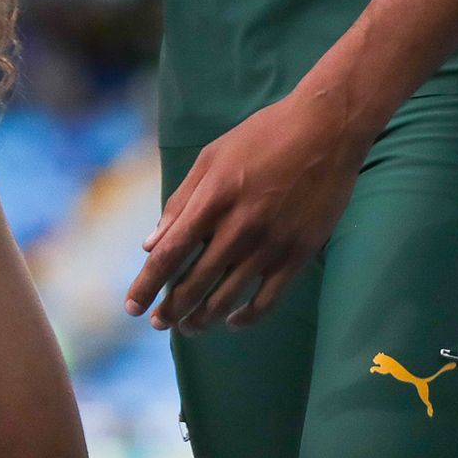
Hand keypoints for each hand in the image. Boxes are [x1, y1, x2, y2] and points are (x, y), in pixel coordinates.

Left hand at [125, 87, 373, 335]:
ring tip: (188, 327)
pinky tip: (232, 321)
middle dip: (170, 310)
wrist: (326, 130)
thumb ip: (180, 201)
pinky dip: (246, 318)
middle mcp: (238, 227)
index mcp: (213, 199)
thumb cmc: (264, 136)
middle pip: (194, 284)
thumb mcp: (212, 157)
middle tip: (158, 324)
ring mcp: (270, 245)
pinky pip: (266, 301)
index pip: (169, 254)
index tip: (131, 306)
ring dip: (201, 319)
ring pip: (226, 298)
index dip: (147, 285)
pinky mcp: (298, 255)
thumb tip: (150, 245)